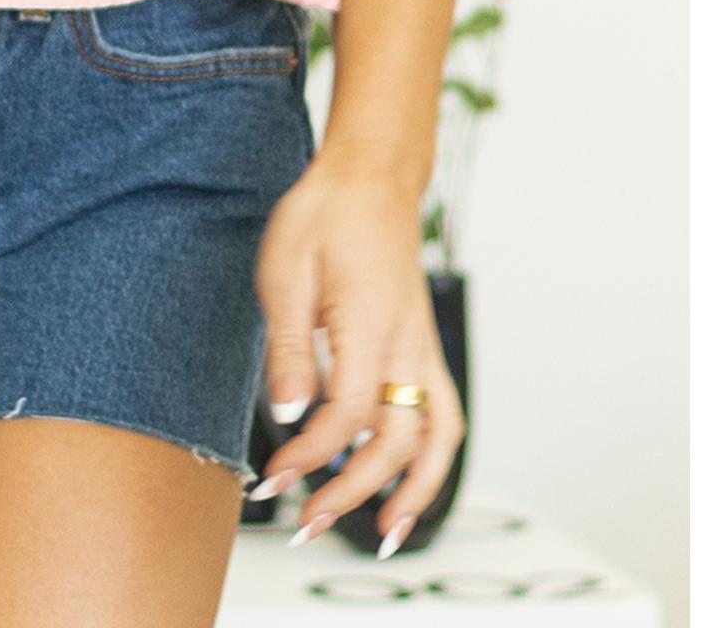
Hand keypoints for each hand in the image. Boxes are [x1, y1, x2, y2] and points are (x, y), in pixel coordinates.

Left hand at [252, 150, 465, 554]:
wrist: (369, 177)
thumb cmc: (323, 215)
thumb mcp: (285, 270)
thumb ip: (290, 346)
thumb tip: (285, 413)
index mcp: (369, 323)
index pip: (345, 414)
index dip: (310, 455)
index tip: (272, 479)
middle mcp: (407, 343)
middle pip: (395, 440)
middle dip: (352, 493)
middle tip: (305, 523)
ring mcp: (422, 346)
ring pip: (437, 437)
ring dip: (414, 492)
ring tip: (385, 537)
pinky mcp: (423, 347)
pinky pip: (442, 414)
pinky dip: (432, 460)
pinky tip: (407, 486)